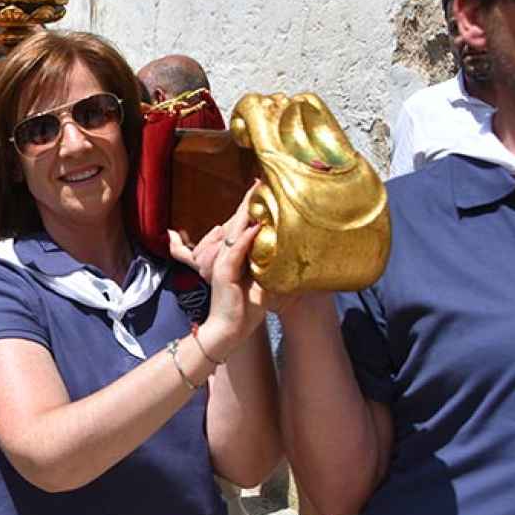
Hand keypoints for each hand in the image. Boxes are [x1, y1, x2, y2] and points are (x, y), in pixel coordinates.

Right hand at [170, 187, 271, 358]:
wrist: (228, 331)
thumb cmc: (245, 311)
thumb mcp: (263, 286)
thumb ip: (271, 269)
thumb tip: (293, 258)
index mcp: (234, 256)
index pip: (242, 226)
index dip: (251, 208)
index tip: (262, 190)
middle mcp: (225, 256)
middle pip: (236, 223)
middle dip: (248, 202)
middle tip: (259, 182)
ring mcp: (221, 264)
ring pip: (233, 232)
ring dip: (245, 214)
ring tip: (256, 195)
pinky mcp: (222, 274)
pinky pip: (234, 253)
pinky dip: (244, 239)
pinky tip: (254, 226)